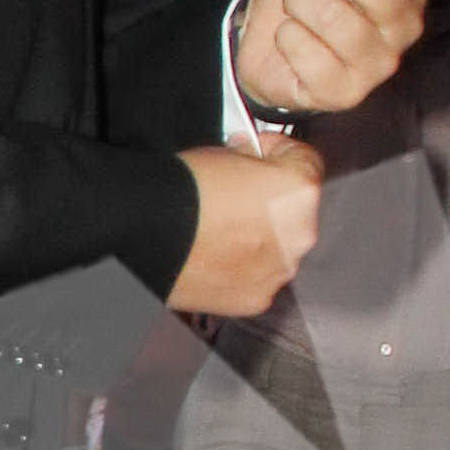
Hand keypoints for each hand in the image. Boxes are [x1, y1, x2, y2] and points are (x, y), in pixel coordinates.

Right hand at [168, 138, 322, 320]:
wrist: (143, 235)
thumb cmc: (180, 193)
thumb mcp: (225, 152)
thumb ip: (253, 159)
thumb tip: (252, 162)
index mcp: (299, 191)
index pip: (306, 160)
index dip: (278, 151)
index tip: (260, 152)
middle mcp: (299, 234)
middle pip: (295, 210)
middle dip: (270, 200)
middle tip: (235, 194)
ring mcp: (278, 270)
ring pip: (278, 247)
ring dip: (259, 236)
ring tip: (220, 229)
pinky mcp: (255, 298)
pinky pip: (259, 276)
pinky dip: (244, 267)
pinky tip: (216, 255)